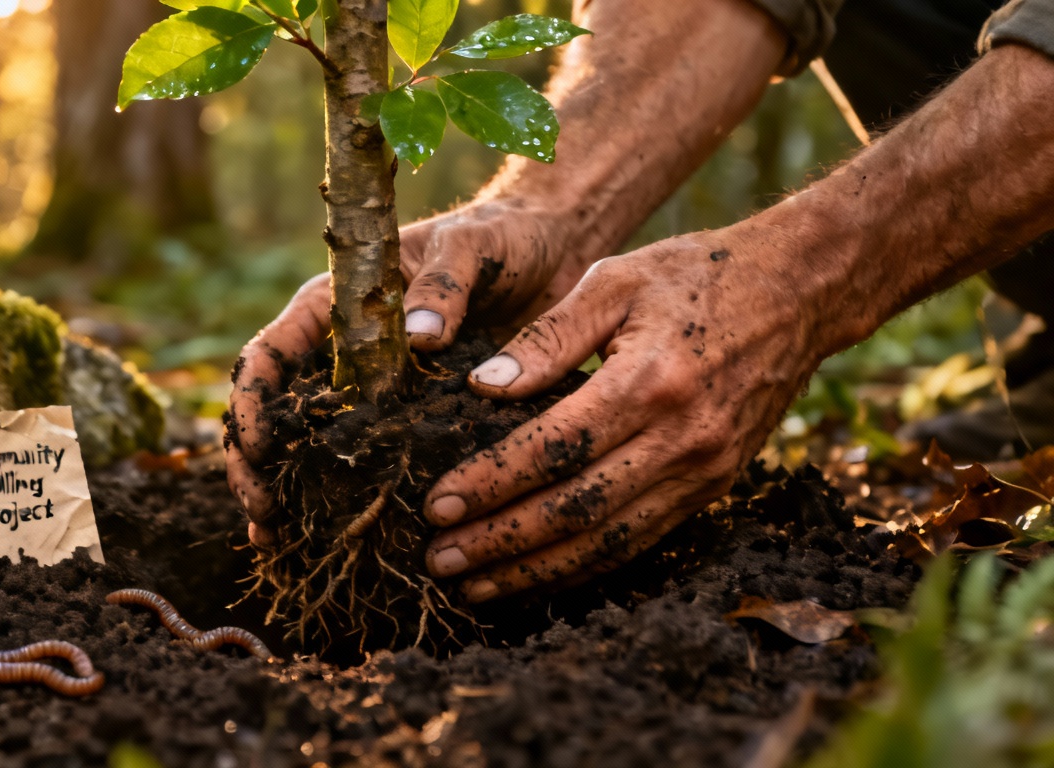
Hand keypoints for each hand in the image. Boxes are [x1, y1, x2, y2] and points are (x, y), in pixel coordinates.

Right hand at [226, 200, 603, 545]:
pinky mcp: (412, 419)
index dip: (251, 401)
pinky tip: (339, 538)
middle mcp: (343, 352)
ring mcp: (374, 391)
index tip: (256, 447)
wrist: (552, 251)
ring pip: (309, 447)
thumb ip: (444, 284)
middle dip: (256, 464)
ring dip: (288, 493)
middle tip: (264, 514)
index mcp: (336, 305)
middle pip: (275, 413)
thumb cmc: (501, 237)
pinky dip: (347, 498)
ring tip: (279, 540)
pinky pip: (369, 461)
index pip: (270, 355)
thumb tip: (419, 336)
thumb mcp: (471, 247)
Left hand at [420, 228, 825, 600]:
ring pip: (608, 541)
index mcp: (648, 381)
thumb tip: (482, 388)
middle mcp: (680, 438)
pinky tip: (539, 575)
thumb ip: (546, 336)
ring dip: (536, 570)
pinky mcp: (715, 487)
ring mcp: (704, 471)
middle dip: (501, 542)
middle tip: (440, 558)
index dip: (490, 483)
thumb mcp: (613, 280)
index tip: (437, 503)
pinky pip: (641, 540)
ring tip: (474, 584)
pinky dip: (586, 566)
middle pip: (576, 510)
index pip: (553, 449)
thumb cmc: (695, 275)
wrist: (800, 293)